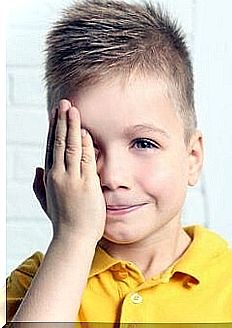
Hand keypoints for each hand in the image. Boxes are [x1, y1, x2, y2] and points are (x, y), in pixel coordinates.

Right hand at [33, 99, 105, 242]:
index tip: (55, 114)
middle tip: (63, 103)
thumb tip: (36, 169)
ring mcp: (71, 180)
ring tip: (72, 109)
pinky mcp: (85, 185)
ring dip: (71, 127)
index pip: (51, 148)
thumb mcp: (47, 201)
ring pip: (69, 147)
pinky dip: (83, 145)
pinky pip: (84, 160)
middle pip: (58, 143)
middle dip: (61, 122)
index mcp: (50, 177)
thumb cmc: (63, 222)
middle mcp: (58, 176)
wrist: (73, 239)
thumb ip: (39, 185)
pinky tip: (83, 131)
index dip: (53, 130)